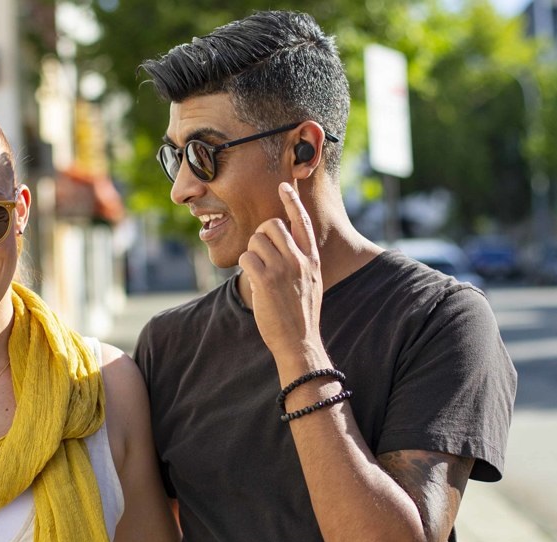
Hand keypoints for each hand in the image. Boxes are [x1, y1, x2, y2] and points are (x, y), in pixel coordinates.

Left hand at [238, 182, 327, 374]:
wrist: (299, 341)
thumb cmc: (301, 314)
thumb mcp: (311, 282)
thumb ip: (301, 260)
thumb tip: (281, 243)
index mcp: (312, 258)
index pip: (302, 221)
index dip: (292, 200)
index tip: (284, 186)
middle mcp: (299, 259)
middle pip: (272, 225)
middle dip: (260, 235)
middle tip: (259, 253)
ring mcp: (283, 269)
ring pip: (256, 240)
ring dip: (251, 252)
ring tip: (258, 271)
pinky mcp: (266, 280)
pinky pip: (246, 257)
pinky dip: (244, 266)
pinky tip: (253, 280)